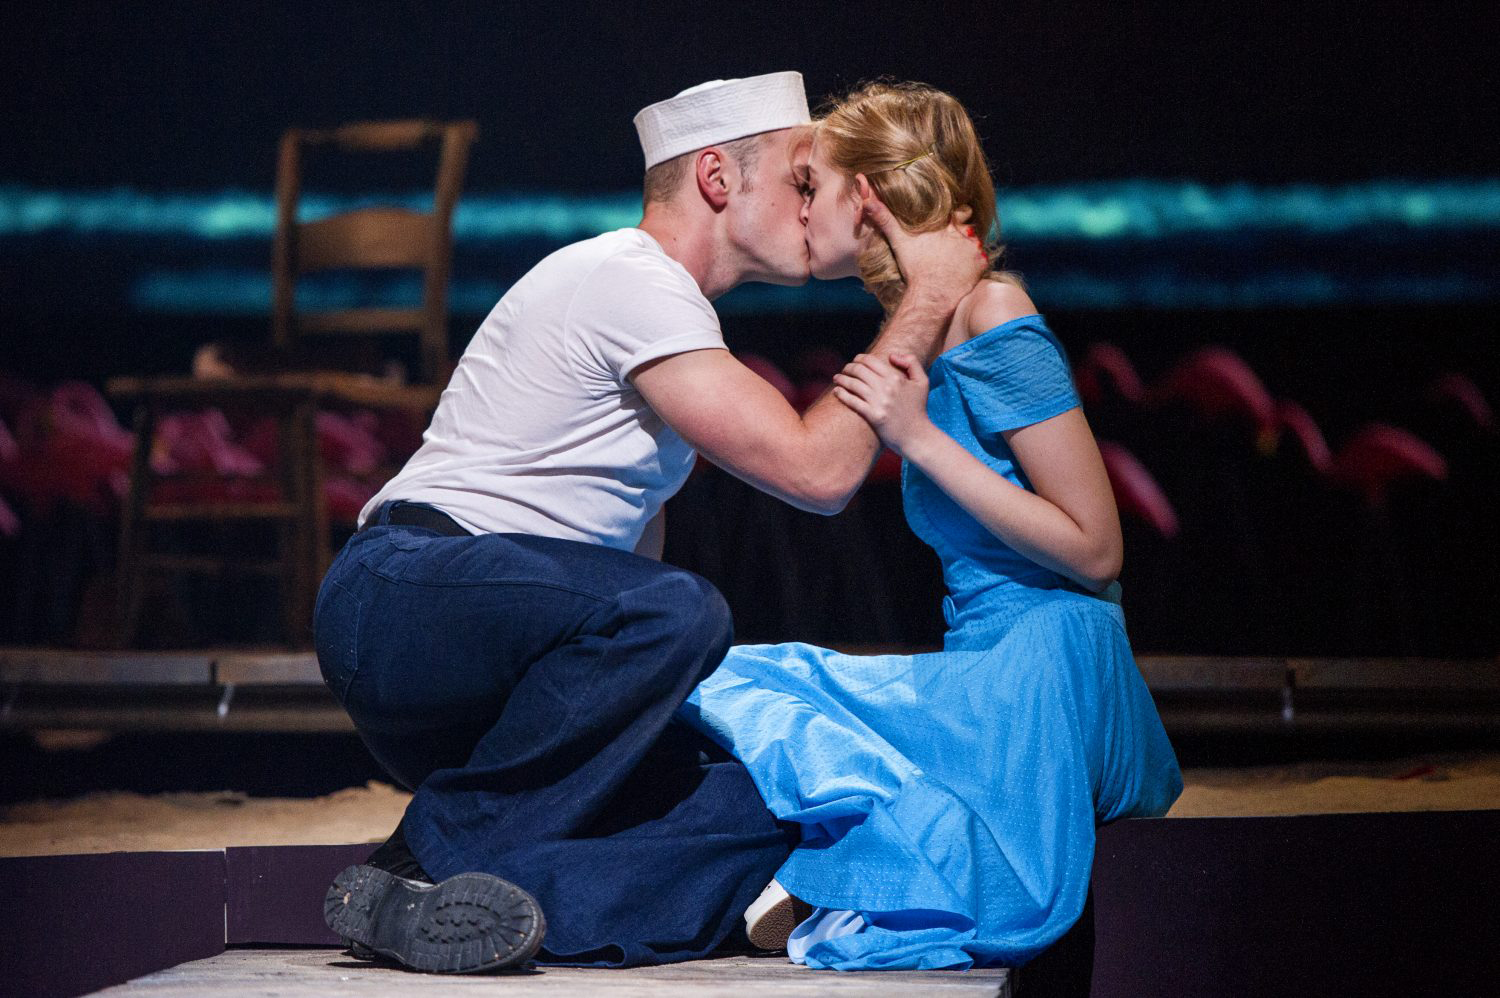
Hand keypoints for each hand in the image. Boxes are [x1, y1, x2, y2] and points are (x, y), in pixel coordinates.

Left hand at [831, 352, 934, 457]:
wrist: (916, 436)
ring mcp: (879, 402)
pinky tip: (836, 391)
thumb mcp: (922, 382)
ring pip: (853, 384)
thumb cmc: (918, 408)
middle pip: (859, 370)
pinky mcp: (873, 416)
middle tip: (845, 370)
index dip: (859, 358)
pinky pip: (852, 401)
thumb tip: (891, 355)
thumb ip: (911, 363)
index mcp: (896, 378)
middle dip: (849, 367)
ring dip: (841, 379)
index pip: (871, 361)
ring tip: (837, 378)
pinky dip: (841, 394)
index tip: (855, 361)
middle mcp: (887, 388)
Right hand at [859, 177, 987, 308]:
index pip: (960, 212)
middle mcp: (965, 232)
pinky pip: (982, 258)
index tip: (948, 227)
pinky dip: (975, 263)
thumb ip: (884, 218)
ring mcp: (975, 248)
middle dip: (963, 233)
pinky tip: (963, 269)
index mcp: (947, 223)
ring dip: (970, 247)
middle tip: (950, 247)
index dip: (955, 219)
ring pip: (977, 241)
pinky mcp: (981, 263)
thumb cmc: (915, 268)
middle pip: (969, 226)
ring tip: (956, 258)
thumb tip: (866, 198)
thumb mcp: (899, 240)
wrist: (932, 294)